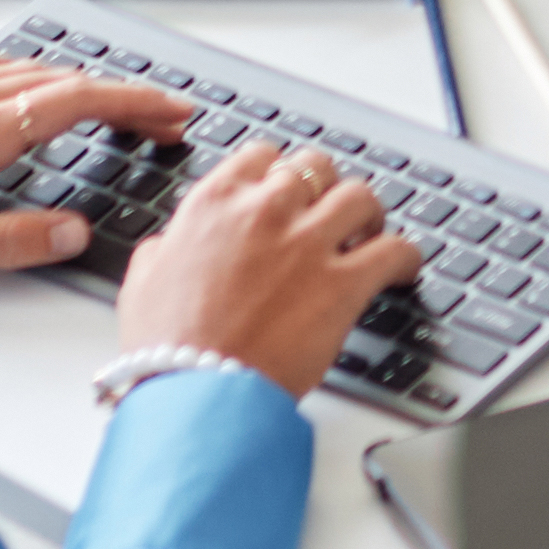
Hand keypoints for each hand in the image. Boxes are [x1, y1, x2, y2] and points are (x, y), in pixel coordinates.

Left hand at [0, 55, 193, 293]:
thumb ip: (15, 241)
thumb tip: (73, 231)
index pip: (75, 100)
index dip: (133, 103)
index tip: (172, 112)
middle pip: (62, 79)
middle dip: (121, 93)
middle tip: (161, 117)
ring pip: (28, 69)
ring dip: (81, 82)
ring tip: (112, 105)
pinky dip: (32, 72)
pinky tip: (32, 87)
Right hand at [114, 138, 426, 399]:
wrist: (197, 392)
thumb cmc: (168, 348)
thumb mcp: (143, 283)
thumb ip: (164, 250)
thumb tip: (169, 245)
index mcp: (215, 203)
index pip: (262, 156)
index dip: (280, 172)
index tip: (288, 188)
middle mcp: (265, 210)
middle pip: (316, 168)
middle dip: (325, 187)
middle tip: (329, 210)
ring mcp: (308, 242)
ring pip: (359, 197)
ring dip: (368, 214)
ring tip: (369, 232)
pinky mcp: (344, 282)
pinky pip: (394, 250)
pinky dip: (405, 256)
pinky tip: (403, 268)